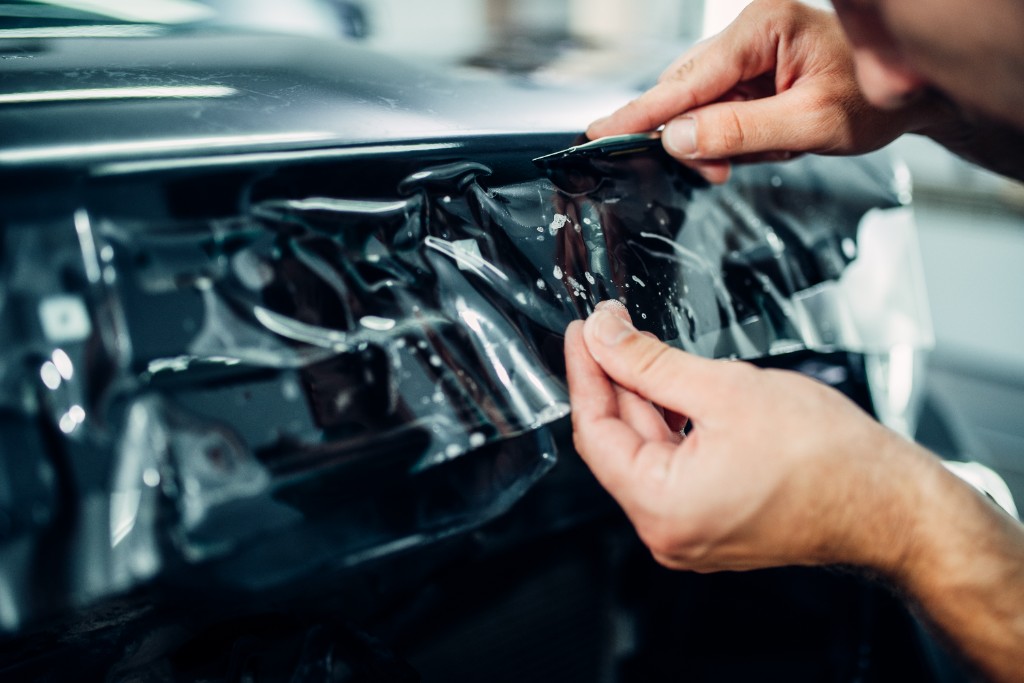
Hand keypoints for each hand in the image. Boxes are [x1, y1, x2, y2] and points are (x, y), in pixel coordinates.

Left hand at [564, 300, 934, 572]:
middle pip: (619, 442)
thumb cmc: (830, 459)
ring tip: (643, 349)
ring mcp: (690, 532)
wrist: (893, 504)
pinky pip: (675, 468)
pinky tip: (675, 389)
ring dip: (645, 400)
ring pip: (648, 452)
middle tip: (610, 328)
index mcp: (661, 507)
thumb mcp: (723, 389)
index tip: (583, 333)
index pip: (595, 432)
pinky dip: (672, 426)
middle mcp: (667, 531)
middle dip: (614, 381)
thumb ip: (649, 362)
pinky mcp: (713, 522)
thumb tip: (604, 336)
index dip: (585, 374)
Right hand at [587, 0, 938, 182]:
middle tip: (714, 172)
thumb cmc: (873, 99)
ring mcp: (748, 50)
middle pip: (684, 89)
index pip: (687, 79)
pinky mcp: (751, 70)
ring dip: (713, 138)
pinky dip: (728, 133)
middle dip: (689, 136)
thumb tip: (676, 139)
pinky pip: (717, 106)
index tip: (600, 132)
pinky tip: (762, 141)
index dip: (642, 112)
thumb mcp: (810, 124)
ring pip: (697, 102)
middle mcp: (749, 31)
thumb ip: (740, 131)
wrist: (910, 91)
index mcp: (763, 29)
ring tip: (760, 152)